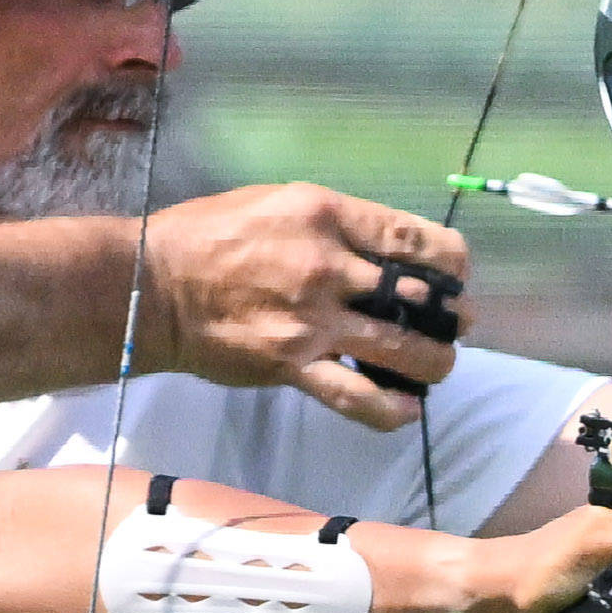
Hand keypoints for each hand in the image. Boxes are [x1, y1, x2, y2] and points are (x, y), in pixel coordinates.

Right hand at [142, 182, 474, 425]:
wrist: (155, 287)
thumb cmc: (211, 236)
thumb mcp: (280, 202)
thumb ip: (336, 225)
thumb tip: (384, 250)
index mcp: (327, 215)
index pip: (415, 238)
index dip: (452, 262)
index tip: (456, 275)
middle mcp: (327, 266)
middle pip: (420, 298)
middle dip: (451, 317)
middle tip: (456, 325)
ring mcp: (311, 321)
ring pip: (401, 351)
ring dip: (433, 364)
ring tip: (437, 367)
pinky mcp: (292, 366)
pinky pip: (357, 397)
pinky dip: (391, 409)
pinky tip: (407, 409)